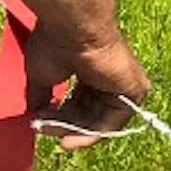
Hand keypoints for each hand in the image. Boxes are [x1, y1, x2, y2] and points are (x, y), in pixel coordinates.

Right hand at [25, 24, 150, 151]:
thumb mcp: (40, 77)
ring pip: (99, 121)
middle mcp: (107, 79)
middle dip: (66, 126)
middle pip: (88, 114)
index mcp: (88, 70)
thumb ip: (41, 98)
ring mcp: (122, 86)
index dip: (58, 116)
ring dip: (76, 134)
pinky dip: (92, 135)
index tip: (39, 123)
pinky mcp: (134, 92)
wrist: (73, 31)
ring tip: (59, 139)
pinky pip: (113, 122)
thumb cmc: (54, 45)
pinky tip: (72, 139)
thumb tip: (36, 118)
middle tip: (45, 131)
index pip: (77, 103)